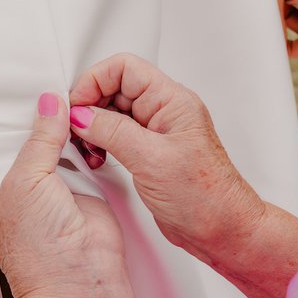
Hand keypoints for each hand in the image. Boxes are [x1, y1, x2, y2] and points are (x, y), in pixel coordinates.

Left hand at [0, 93, 141, 297]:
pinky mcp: (96, 196)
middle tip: (68, 98)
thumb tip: (48, 106)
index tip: (45, 96)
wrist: (81, 277)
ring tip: (85, 111)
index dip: (32, 121)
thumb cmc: (42, 250)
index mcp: (10, 192)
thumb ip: (40, 141)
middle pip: (48, 145)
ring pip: (73, 151)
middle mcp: (38, 194)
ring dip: (79, 135)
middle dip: (57, 124)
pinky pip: (96, 163)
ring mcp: (68, 195)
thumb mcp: (28, 180)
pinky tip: (100, 135)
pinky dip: (98, 149)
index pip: (19, 145)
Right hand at [68, 54, 266, 258]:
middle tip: (74, 130)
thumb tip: (80, 113)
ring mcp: (156, 132)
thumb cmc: (206, 197)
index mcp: (172, 100)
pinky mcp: (149, 152)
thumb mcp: (152, 159)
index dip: (95, 81)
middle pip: (115, 87)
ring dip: (92, 127)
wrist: (222, 229)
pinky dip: (100, 143)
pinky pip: (116, 135)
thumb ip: (113, 131)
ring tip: (87, 149)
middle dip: (89, 106)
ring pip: (112, 112)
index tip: (76, 107)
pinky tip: (96, 158)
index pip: (125, 68)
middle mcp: (164, 111)